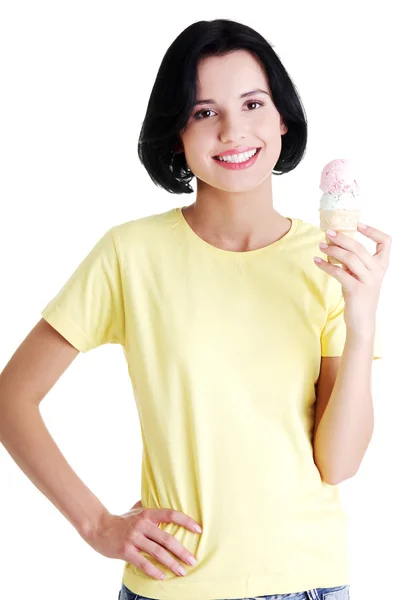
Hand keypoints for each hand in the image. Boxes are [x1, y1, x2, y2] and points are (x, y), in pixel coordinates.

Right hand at [84, 500, 201, 580]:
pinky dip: (154, 570)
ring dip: (172, 563)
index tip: (199, 529)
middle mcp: (142, 524)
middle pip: (167, 538)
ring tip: (182, 571)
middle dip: (182, 551)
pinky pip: (143, 563)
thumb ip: (149, 506)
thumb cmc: (121, 520)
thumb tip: (162, 499)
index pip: (170, 515)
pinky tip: (162, 576)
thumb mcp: (135, 509)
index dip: (186, 521)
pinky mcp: (126, 551)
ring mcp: (133, 538)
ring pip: (157, 552)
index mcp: (147, 513)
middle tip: (193, 560)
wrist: (98, 528)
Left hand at [314, 222, 391, 334]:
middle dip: (342, 238)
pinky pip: (339, 272)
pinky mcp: (355, 289)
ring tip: (320, 246)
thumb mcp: (360, 276)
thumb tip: (336, 245)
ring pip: (349, 258)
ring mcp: (368, 280)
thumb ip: (353, 262)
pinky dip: (326, 265)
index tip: (358, 225)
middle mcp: (378, 271)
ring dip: (332, 250)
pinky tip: (316, 261)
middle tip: (328, 232)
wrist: (362, 321)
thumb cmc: (360, 296)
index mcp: (382, 265)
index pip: (386, 241)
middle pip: (360, 247)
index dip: (373, 231)